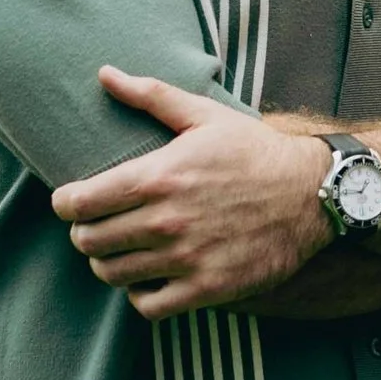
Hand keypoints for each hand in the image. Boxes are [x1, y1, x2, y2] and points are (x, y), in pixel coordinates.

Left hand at [53, 67, 333, 319]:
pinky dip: (140, 295)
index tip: (74, 201)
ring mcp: (187, 258)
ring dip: (110, 262)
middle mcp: (167, 220)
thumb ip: (151, 95)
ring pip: (112, 274)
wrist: (314, 192)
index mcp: (159, 176)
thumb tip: (104, 73)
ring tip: (124, 249)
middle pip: (88, 241)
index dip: (66, 203)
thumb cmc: (255, 151)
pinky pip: (147, 306)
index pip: (79, 203)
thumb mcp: (205, 116)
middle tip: (100, 225)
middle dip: (86, 232)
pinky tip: (151, 276)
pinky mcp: (208, 288)